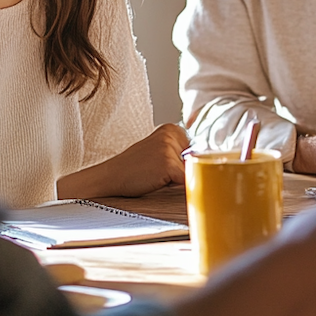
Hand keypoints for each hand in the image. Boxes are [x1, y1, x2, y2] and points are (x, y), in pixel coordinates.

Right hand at [57, 123, 188, 198]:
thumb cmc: (134, 171)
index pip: (197, 150)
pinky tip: (157, 183)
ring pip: (191, 171)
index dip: (186, 165)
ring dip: (177, 181)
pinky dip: (177, 187)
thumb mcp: (160, 154)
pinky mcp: (168, 163)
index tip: (171, 169)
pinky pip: (185, 181)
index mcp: (172, 128)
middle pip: (196, 160)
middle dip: (182, 172)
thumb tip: (208, 165)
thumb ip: (180, 155)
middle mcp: (173, 133)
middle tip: (157, 173)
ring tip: (155, 177)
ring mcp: (170, 147)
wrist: (108, 179)